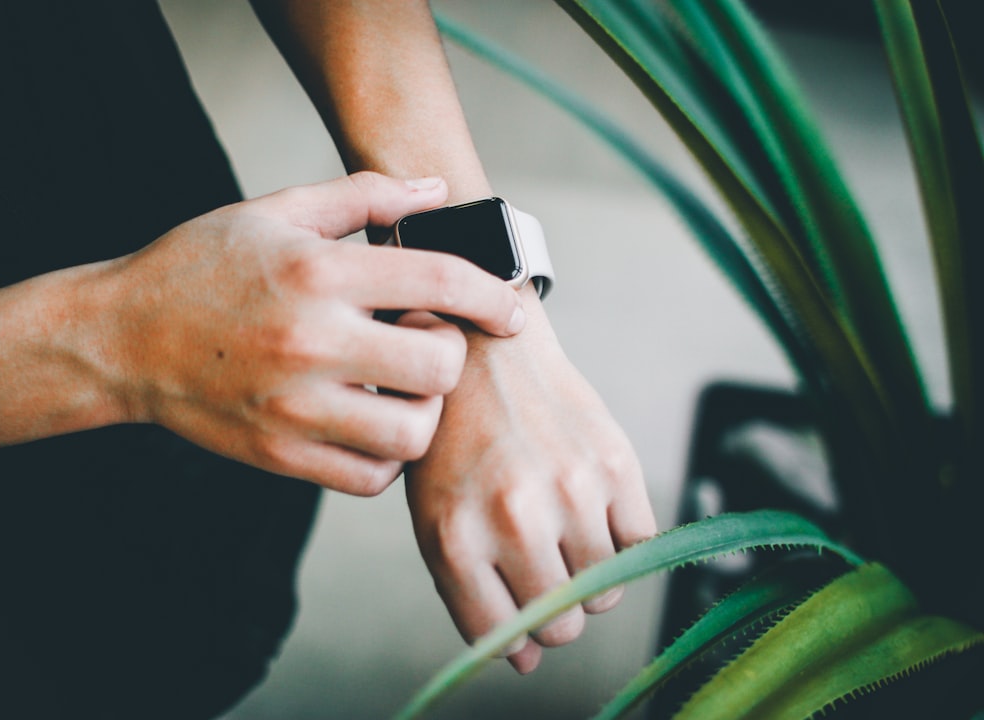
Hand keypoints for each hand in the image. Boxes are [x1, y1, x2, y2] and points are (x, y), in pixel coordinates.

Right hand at [106, 172, 524, 494]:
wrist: (118, 339)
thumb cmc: (200, 267)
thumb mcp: (275, 211)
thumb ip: (363, 193)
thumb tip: (438, 190)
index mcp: (316, 272)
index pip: (438, 279)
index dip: (492, 294)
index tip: (511, 310)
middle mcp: (310, 342)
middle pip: (438, 365)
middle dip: (450, 351)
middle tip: (424, 339)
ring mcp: (294, 407)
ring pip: (412, 433)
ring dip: (424, 409)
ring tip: (398, 384)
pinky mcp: (279, 455)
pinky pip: (370, 476)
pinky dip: (386, 454)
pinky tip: (370, 421)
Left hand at [404, 291, 655, 672]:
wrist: (483, 352)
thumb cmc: (451, 442)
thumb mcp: (435, 516)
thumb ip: (471, 594)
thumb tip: (525, 666)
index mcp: (455, 537)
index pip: (504, 637)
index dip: (514, 635)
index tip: (516, 608)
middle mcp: (513, 518)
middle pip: (562, 625)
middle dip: (554, 611)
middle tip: (542, 567)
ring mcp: (569, 489)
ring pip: (606, 591)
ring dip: (590, 575)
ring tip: (563, 529)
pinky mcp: (616, 463)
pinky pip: (641, 543)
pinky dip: (624, 538)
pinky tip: (592, 505)